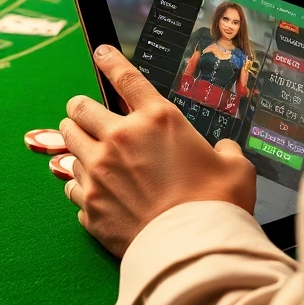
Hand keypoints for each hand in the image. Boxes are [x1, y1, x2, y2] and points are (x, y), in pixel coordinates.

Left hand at [59, 45, 257, 256]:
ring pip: (67, 142)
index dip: (110, 60)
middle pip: (79, 107)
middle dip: (81, 109)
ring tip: (85, 150)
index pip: (125, 77)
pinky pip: (71, 184)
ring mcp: (98, 170)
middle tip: (86, 116)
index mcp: (157, 120)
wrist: (194, 251)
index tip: (100, 53)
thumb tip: (222, 151)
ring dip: (76, 143)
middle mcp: (120, 139)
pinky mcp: (89, 202)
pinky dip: (80, 184)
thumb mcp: (235, 168)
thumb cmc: (218, 207)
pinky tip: (93, 190)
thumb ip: (224, 151)